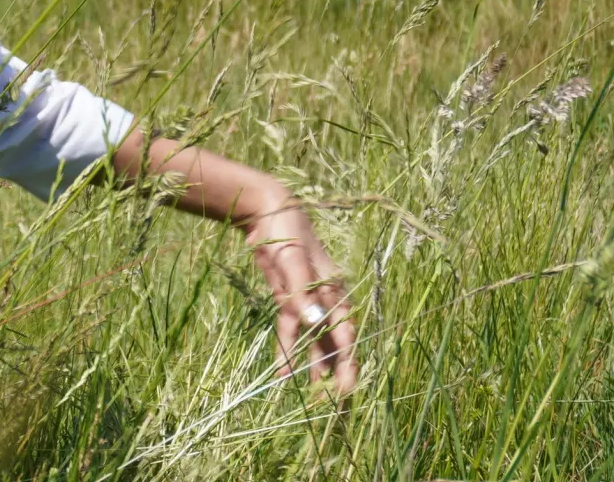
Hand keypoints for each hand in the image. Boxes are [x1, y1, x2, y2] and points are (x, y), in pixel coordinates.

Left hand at [244, 198, 357, 394]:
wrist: (267, 213)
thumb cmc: (287, 232)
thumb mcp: (292, 260)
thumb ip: (301, 292)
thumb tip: (312, 322)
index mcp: (334, 291)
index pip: (345, 332)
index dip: (348, 359)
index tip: (347, 384)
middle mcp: (325, 300)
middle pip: (334, 341)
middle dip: (337, 369)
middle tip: (338, 400)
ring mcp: (306, 302)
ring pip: (314, 340)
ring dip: (315, 365)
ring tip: (317, 395)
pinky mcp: (288, 301)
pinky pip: (290, 331)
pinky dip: (288, 350)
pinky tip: (284, 373)